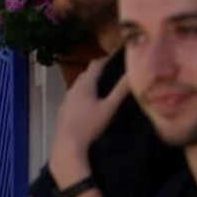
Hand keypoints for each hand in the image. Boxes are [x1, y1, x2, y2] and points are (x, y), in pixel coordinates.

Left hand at [48, 57, 128, 183]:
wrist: (68, 142)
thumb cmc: (90, 124)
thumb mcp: (109, 107)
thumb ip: (120, 91)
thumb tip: (132, 73)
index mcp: (85, 84)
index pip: (96, 64)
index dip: (106, 58)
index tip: (117, 54)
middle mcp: (74, 87)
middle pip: (87, 73)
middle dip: (99, 68)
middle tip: (113, 68)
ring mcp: (67, 98)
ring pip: (80, 83)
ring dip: (91, 80)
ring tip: (104, 83)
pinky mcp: (64, 107)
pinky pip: (75, 93)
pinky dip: (84, 91)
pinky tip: (90, 99)